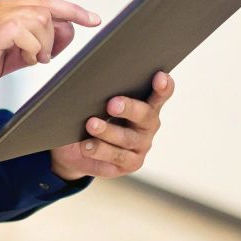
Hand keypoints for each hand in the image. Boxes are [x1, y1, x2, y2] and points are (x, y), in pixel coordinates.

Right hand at [0, 0, 99, 116]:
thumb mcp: (10, 57)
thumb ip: (36, 45)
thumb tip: (66, 33)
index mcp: (2, 13)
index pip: (44, 2)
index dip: (71, 9)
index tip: (93, 19)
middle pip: (46, 7)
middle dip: (59, 30)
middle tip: (47, 55)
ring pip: (39, 18)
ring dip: (43, 43)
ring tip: (31, 60)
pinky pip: (24, 32)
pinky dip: (31, 49)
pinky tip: (22, 61)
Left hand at [50, 72, 172, 180]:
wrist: (78, 149)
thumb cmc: (92, 116)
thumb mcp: (97, 101)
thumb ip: (103, 91)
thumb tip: (92, 80)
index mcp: (146, 104)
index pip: (160, 94)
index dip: (163, 86)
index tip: (160, 76)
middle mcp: (148, 125)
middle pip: (145, 115)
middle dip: (129, 108)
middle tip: (112, 104)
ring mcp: (141, 146)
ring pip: (127, 138)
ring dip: (108, 131)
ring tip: (92, 125)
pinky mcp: (131, 163)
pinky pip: (117, 157)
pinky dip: (100, 150)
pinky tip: (86, 145)